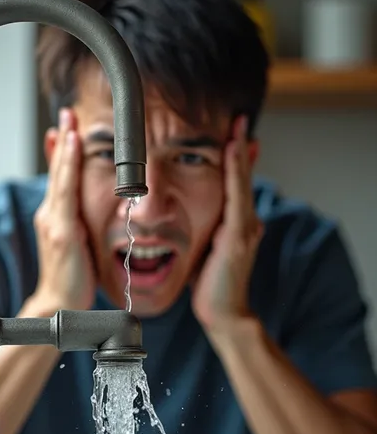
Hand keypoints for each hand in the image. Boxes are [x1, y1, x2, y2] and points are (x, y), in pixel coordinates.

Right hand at [31, 109, 95, 312]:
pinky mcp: (62, 232)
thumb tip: (86, 208)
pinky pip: (66, 193)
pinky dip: (67, 168)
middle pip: (57, 171)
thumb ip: (77, 222)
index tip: (64, 128)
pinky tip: (71, 150)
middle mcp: (50, 215)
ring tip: (69, 123)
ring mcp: (54, 222)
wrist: (59, 304)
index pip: (58, 178)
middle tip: (67, 113)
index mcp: (55, 217)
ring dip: (65, 148)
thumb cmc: (71, 277)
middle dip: (62, 140)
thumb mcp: (75, 243)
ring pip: (60, 177)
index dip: (60, 151)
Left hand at [191, 116, 262, 333]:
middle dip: (241, 147)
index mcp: (236, 225)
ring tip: (238, 128)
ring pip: (241, 183)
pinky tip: (232, 153)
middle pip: (242, 178)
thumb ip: (203, 233)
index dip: (235, 159)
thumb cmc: (211, 286)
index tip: (233, 134)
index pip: (234, 185)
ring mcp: (244, 228)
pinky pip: (236, 198)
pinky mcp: (238, 236)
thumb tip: (188, 223)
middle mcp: (245, 222)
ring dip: (239, 153)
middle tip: (239, 119)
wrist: (223, 314)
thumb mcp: (205, 252)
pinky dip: (236, 173)